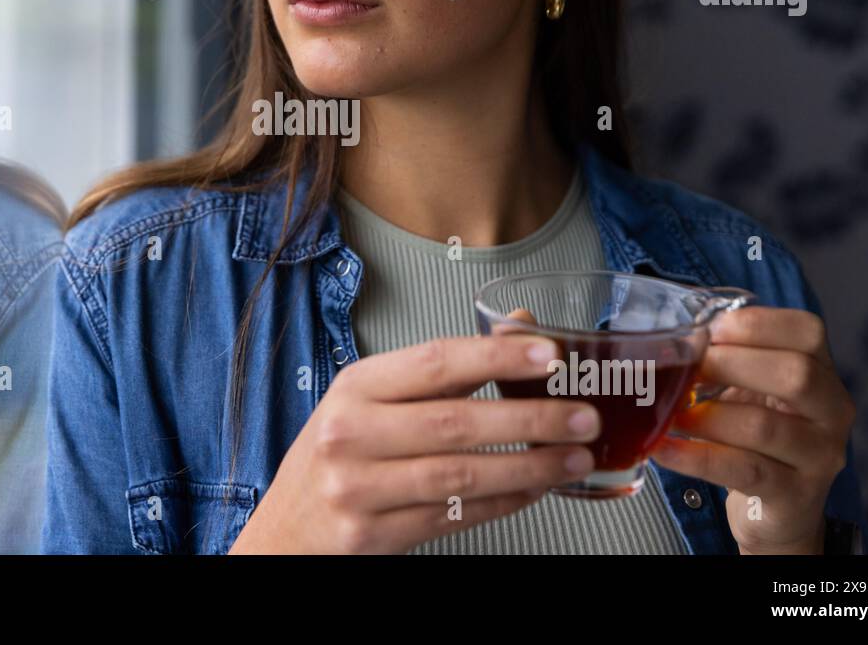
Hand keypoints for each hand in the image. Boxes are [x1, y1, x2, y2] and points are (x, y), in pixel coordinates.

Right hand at [229, 312, 601, 553]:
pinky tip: (534, 489)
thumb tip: (522, 331)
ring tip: (574, 458)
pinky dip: (502, 503)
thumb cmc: (338, 454)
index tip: (549, 354)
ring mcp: (358, 488)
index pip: (434, 361)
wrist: (285, 529)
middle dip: (531, 419)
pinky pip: (453, 517)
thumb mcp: (372, 401)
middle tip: (583, 417)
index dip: (496, 355)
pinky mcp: (371, 535)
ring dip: (529, 467)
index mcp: (355, 387)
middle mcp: (351, 434)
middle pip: (456, 422)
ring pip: (462, 475)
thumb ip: (443, 371)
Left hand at [646, 304, 854, 553]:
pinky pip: (742, 470)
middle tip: (687, 371)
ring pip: (763, 427)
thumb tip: (676, 338)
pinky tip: (664, 449)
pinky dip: (695, 457)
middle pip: (795, 374)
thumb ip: (730, 358)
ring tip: (670, 414)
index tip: (708, 332)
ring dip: (706, 416)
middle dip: (730, 364)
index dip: (755, 325)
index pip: (807, 331)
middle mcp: (832, 412)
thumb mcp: (753, 389)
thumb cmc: (758, 436)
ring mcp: (819, 457)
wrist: (778, 510)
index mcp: (823, 373)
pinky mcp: (795, 496)